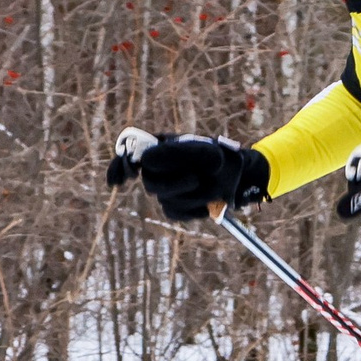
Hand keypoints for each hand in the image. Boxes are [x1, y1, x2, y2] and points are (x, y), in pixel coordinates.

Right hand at [105, 132, 269, 219]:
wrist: (240, 178)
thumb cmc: (222, 159)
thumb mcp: (205, 151)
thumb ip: (176, 153)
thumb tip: (144, 161)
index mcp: (160, 148)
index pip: (129, 155)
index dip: (120, 166)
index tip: (122, 179)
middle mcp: (158, 168)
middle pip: (150, 182)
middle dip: (174, 183)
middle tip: (197, 179)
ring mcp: (165, 189)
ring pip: (164, 199)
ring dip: (192, 195)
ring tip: (212, 188)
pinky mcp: (174, 207)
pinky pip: (175, 212)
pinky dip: (193, 208)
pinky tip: (208, 202)